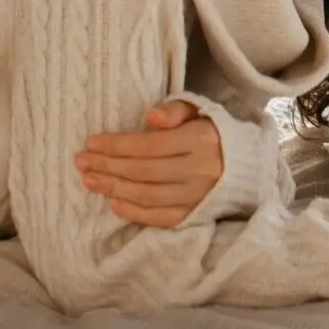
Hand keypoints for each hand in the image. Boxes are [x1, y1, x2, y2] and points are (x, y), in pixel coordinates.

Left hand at [73, 99, 223, 226]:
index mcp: (200, 140)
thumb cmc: (213, 132)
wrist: (247, 164)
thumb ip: (174, 110)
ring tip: (90, 180)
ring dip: (113, 189)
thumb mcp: (199, 110)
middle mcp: (199, 170)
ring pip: (147, 196)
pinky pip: (160, 218)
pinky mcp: (196, 215)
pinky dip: (134, 213)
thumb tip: (149, 115)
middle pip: (143, 172)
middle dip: (108, 166)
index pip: (149, 145)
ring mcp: (197, 196)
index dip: (117, 145)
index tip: (92, 142)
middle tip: (82, 162)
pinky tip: (113, 203)